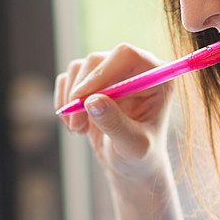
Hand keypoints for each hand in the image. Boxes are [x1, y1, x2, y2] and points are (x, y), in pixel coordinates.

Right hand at [55, 45, 174, 181]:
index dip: (101, 73)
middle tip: (76, 125)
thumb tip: (92, 101)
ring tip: (78, 129)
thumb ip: (116, 124)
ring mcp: (111, 72)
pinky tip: (76, 125)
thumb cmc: (140, 156)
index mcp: (156, 78)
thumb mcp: (133, 147)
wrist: (129, 163)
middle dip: (80, 94)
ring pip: (78, 69)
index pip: (126, 56)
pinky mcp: (92, 81)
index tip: (81, 99)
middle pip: (97, 60)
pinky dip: (64, 103)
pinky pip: (67, 80)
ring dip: (70, 102)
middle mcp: (134, 69)